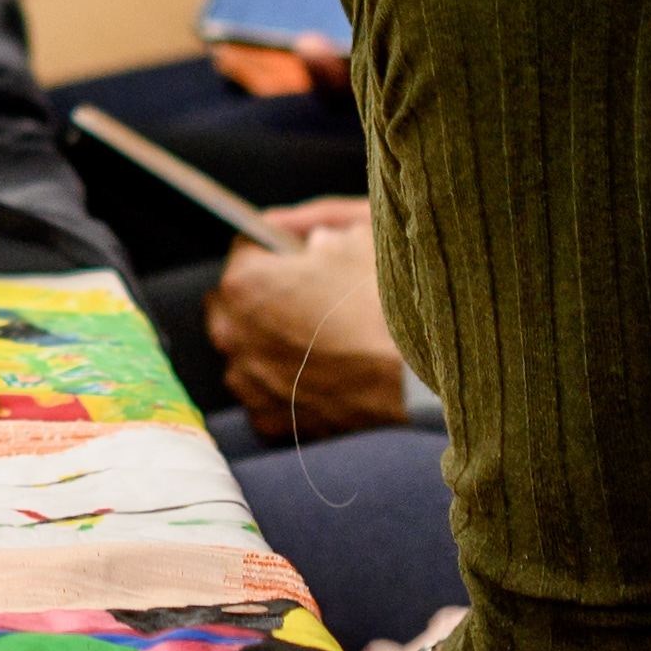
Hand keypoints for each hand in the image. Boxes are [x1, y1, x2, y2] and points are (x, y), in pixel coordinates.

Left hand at [209, 199, 409, 439]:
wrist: (417, 380)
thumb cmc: (387, 305)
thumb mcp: (359, 241)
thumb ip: (321, 231)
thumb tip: (312, 241)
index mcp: (245, 281)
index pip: (246, 249)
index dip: (277, 247)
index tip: (297, 254)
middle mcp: (233, 333)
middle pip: (237, 301)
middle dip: (266, 295)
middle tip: (307, 296)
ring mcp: (248, 381)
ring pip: (246, 349)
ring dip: (269, 341)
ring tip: (315, 338)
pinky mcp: (269, 419)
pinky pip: (265, 392)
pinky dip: (284, 384)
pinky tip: (318, 375)